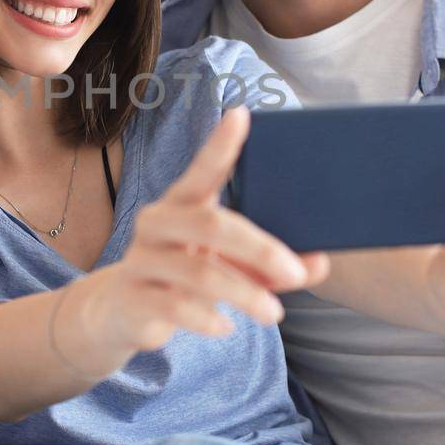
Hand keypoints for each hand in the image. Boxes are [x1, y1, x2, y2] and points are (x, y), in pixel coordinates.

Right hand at [68, 107, 328, 358]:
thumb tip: (321, 262)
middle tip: (295, 271)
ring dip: (244, 292)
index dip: (220, 145)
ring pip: (198, 271)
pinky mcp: (132, 296)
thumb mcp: (233, 267)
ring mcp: (141, 259)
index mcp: (182, 203)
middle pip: (212, 224)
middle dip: (260, 249)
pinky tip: (226, 328)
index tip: (242, 116)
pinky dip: (207, 318)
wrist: (124, 313)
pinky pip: (174, 306)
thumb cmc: (187, 278)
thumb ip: (275, 265)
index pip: (202, 169)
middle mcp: (156, 222)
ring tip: (274, 312)